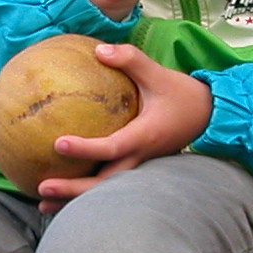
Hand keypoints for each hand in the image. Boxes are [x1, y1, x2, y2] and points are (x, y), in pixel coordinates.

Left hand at [33, 42, 211, 212]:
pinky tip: (59, 194)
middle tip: (43, 187)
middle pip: (105, 183)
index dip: (86, 148)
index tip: (58, 144)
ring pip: (105, 190)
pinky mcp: (137, 168)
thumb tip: (98, 49)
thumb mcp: (159, 73)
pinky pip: (109, 184)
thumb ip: (130, 60)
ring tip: (42, 203)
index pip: (112, 147)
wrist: (210, 117)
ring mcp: (139, 167)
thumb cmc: (183, 95)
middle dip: (73, 189)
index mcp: (144, 137)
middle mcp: (141, 158)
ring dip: (74, 199)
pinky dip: (85, 192)